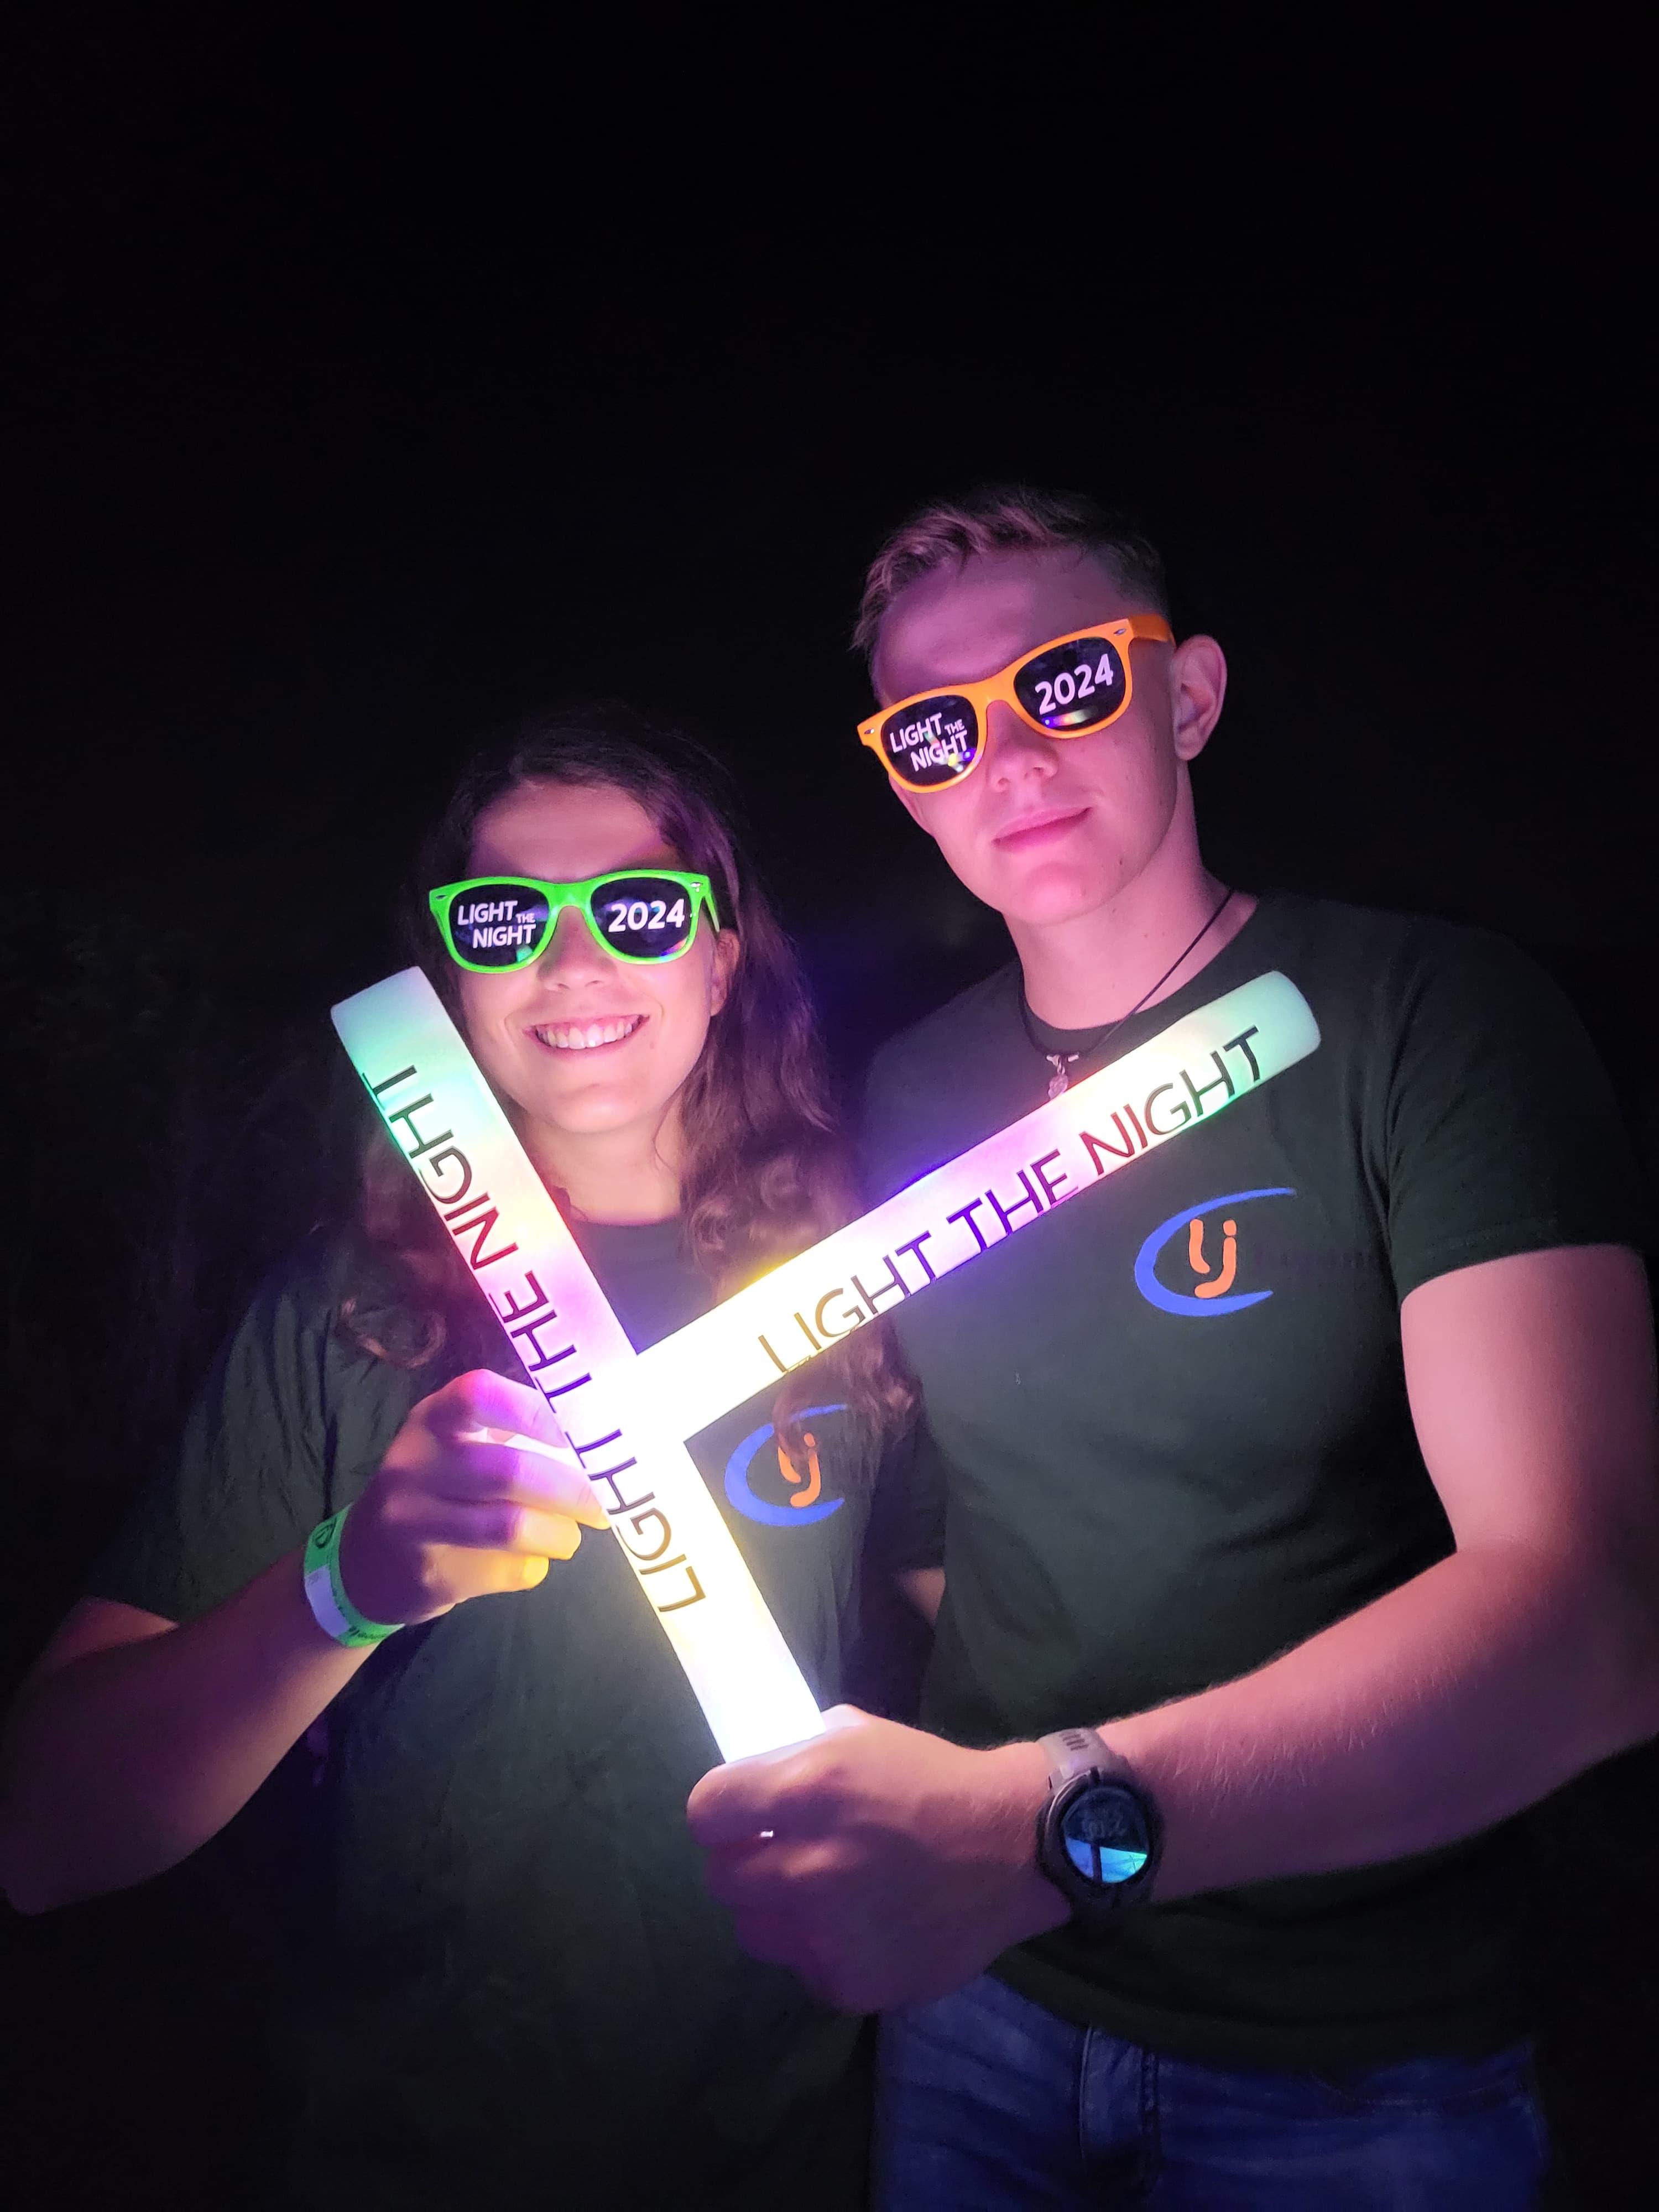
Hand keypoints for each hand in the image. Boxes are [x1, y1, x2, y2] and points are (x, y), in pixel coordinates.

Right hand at [339, 1369, 608, 1625]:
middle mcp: (415, 1463)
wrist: (365, 1563)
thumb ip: (512, 1433)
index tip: (580, 1433)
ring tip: (570, 1536)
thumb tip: (599, 1437)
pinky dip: (535, 1566)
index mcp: (431, 1419)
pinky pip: (507, 1571)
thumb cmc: (434, 1488)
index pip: (480, 1395)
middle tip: (603, 1504)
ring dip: (560, 1534)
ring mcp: (415, 1522)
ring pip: (512, 1527)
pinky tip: (532, 1559)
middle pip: (511, 1471)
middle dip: (573, 1490)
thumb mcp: (453, 1445)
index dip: (536, 1411)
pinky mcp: (430, 1574)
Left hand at [685, 1708, 1066, 2011]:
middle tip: (782, 1855)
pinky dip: (820, 1949)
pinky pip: (802, 1967)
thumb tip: (750, 1775)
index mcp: (807, 1790)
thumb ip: (794, 1755)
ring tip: (820, 1894)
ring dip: (776, 1910)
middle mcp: (807, 1866)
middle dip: (744, 1862)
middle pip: (720, 1878)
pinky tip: (860, 1926)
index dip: (721, 1812)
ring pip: (753, 1930)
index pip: (706, 1810)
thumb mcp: (858, 1734)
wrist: (1015, 1846)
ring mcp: (827, 1934)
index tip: (740, 1817)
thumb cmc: (933, 1779)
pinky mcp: (850, 1983)